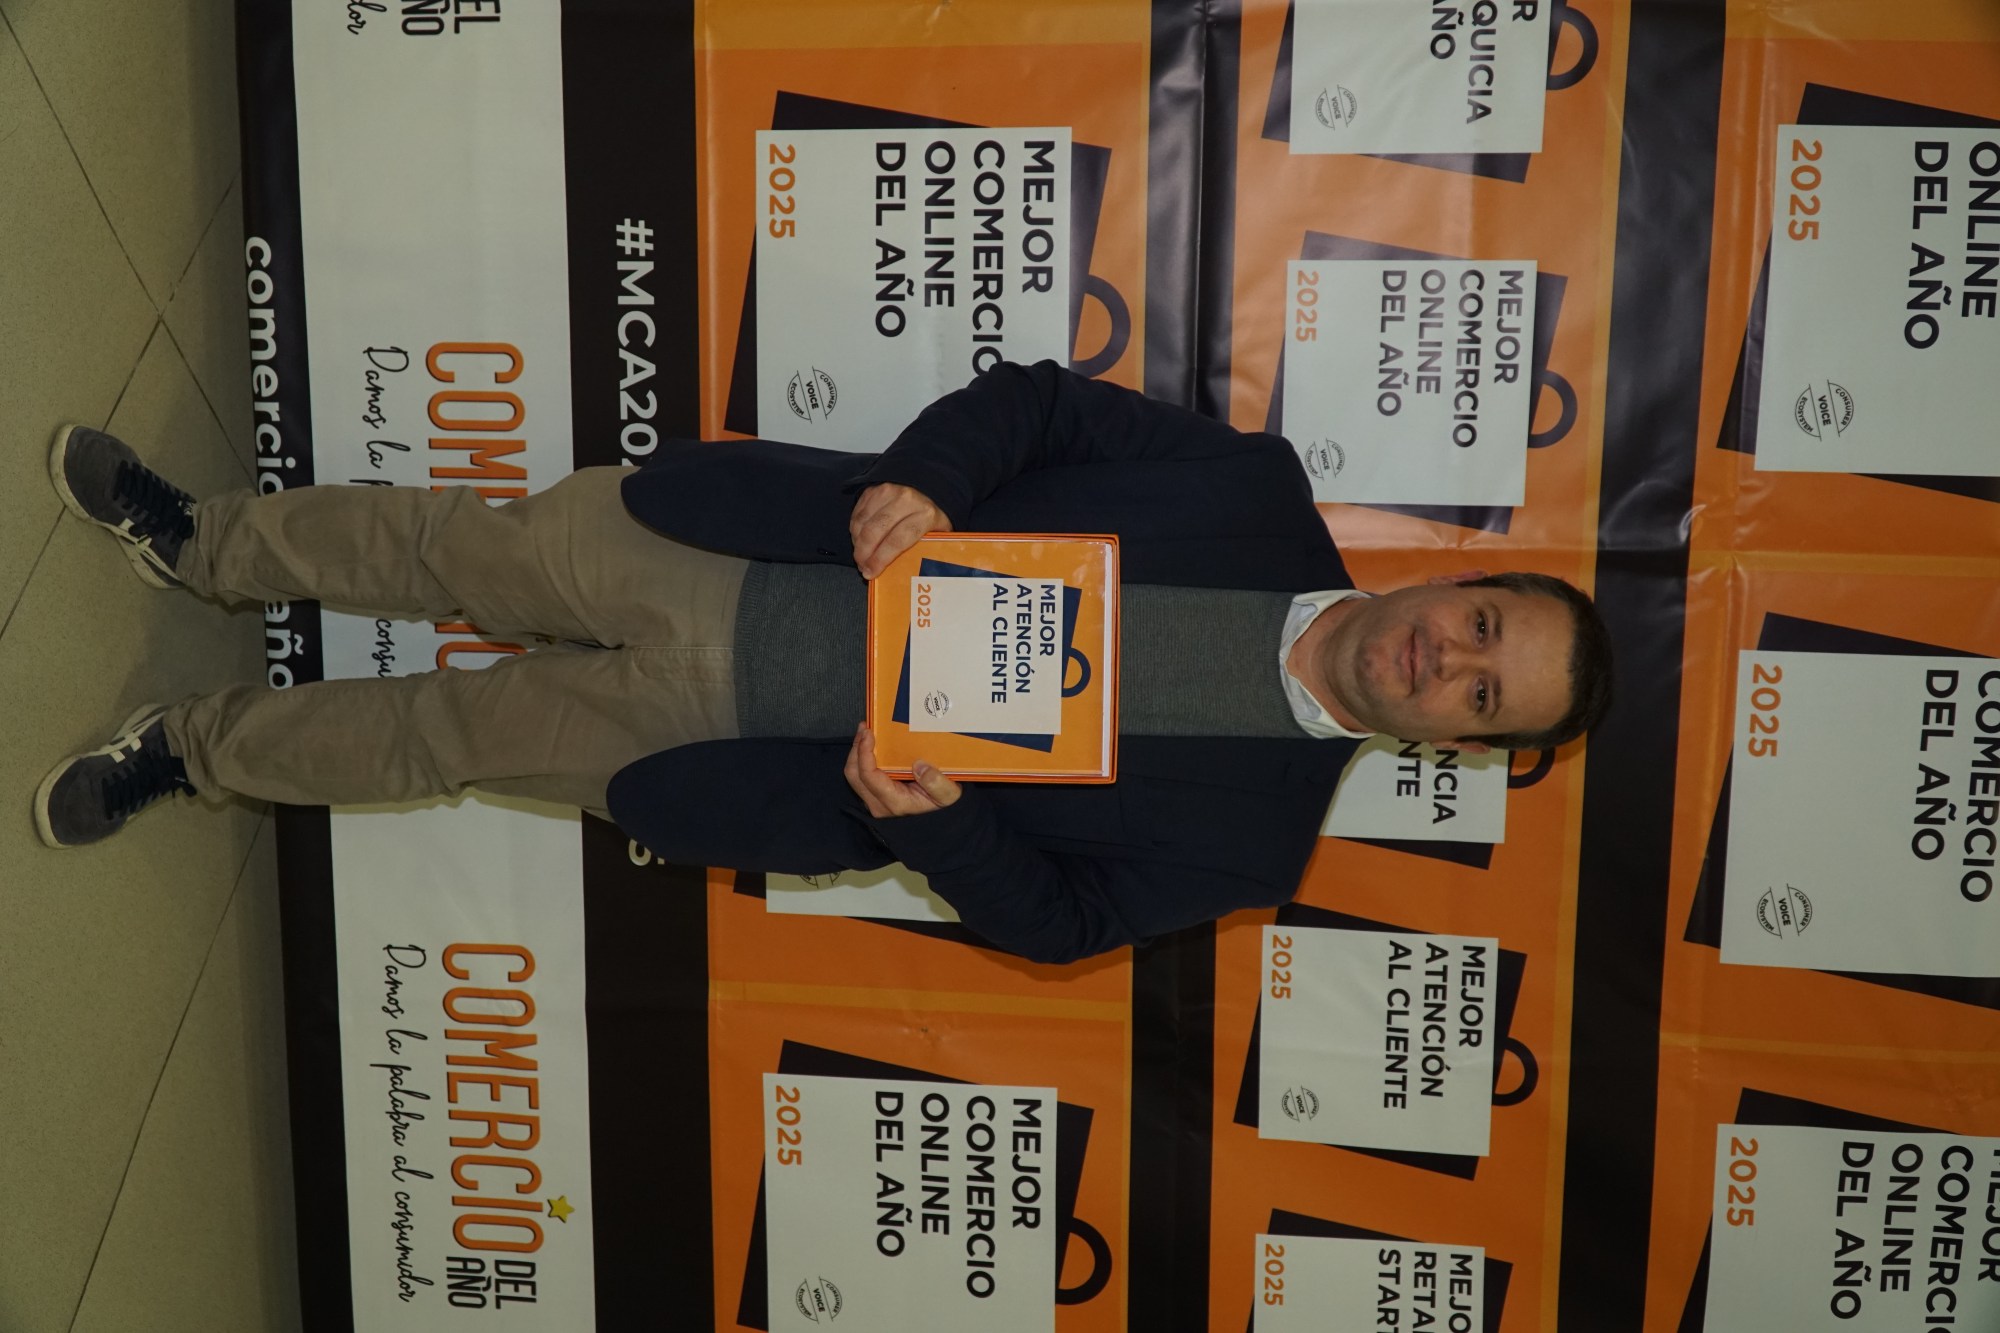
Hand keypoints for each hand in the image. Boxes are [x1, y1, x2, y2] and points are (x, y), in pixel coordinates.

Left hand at [844, 724, 961, 817]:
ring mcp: (875, 802)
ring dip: (857, 752)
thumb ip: (937, 782)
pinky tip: (871, 745)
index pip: (868, 775)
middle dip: (856, 748)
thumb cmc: (944, 805)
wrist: (941, 821)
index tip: (869, 733)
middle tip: (865, 727)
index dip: (864, 752)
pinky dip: (862, 759)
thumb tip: (919, 765)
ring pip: (853, 776)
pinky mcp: (875, 798)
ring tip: (865, 733)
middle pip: (853, 774)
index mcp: (894, 802)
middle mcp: (879, 805)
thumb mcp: (949, 795)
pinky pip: (861, 777)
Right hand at [849, 483, 949, 578]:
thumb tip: (909, 576)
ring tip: (861, 557)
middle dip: (864, 554)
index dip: (881, 559)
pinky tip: (860, 541)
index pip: (897, 540)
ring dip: (857, 544)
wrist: (927, 493)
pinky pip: (857, 515)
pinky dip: (855, 531)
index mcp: (925, 515)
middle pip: (875, 532)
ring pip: (862, 523)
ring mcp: (888, 492)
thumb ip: (925, 553)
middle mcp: (906, 500)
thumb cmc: (930, 521)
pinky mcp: (874, 490)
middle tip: (862, 567)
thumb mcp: (937, 537)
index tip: (871, 572)